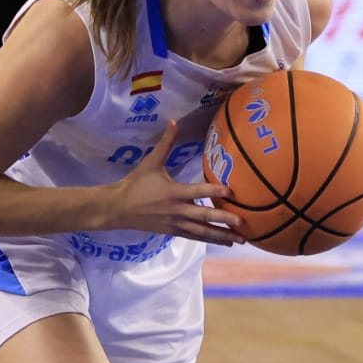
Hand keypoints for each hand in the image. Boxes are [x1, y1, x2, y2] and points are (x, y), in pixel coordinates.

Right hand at [107, 121, 241, 244]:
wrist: (119, 208)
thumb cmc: (136, 183)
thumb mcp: (151, 162)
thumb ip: (166, 143)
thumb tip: (173, 121)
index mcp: (173, 192)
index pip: (197, 191)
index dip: (214, 190)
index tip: (231, 191)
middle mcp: (177, 210)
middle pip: (204, 216)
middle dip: (224, 219)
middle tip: (243, 222)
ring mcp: (176, 223)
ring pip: (202, 231)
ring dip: (222, 235)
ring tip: (241, 239)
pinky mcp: (174, 231)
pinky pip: (195, 237)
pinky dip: (211, 240)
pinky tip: (225, 242)